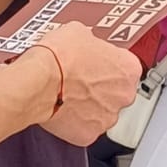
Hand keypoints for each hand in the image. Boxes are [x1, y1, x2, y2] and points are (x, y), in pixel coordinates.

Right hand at [28, 22, 142, 146]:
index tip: (96, 65)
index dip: (108, 65)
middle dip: (101, 88)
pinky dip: (75, 121)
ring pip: (102, 112)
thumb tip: (85, 44)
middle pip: (117, 93)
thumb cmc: (58, 57)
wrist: (37, 81)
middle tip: (80, 80)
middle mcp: (124, 95)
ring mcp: (108, 117)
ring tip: (68, 94)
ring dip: (89, 106)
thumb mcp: (79, 31)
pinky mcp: (89, 134)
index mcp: (128, 68)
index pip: (125, 67)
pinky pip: (85, 128)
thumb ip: (91, 41)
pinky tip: (62, 108)